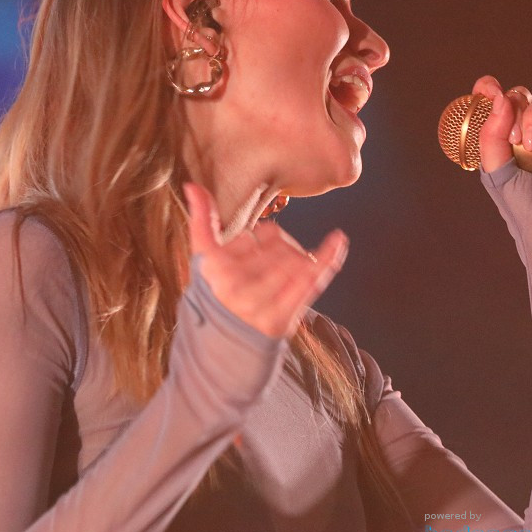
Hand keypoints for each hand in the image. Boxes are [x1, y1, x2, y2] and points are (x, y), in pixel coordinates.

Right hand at [184, 183, 348, 338]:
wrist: (222, 345)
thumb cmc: (217, 293)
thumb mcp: (202, 259)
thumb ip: (201, 220)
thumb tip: (192, 185)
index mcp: (215, 267)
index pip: (256, 235)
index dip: (261, 239)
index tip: (259, 245)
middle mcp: (234, 287)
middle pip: (278, 246)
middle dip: (281, 248)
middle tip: (272, 266)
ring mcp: (257, 305)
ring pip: (294, 261)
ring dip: (298, 260)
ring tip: (286, 274)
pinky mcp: (278, 321)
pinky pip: (311, 280)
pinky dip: (329, 256)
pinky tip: (338, 239)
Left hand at [472, 75, 531, 172]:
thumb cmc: (525, 210)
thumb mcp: (496, 174)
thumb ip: (491, 137)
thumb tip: (499, 97)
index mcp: (504, 141)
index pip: (495, 105)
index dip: (489, 90)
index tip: (488, 89)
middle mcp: (529, 134)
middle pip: (521, 98)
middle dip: (516, 110)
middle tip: (517, 140)